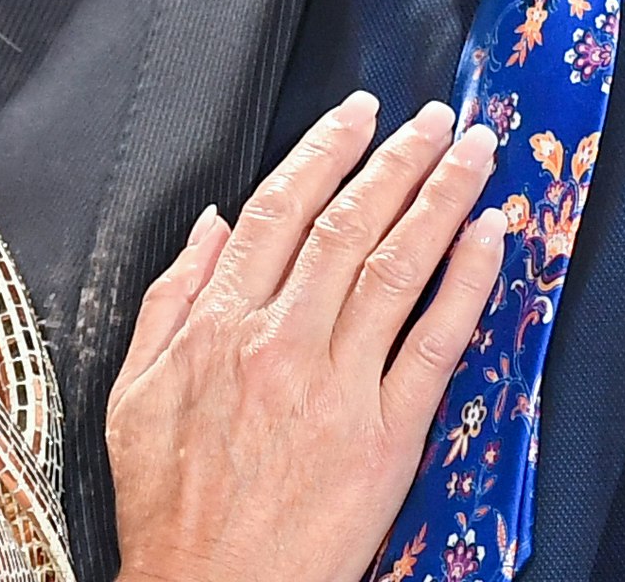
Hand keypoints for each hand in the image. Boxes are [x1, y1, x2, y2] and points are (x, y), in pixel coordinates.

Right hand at [106, 93, 507, 581]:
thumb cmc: (172, 507)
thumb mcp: (133, 393)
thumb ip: (170, 298)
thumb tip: (210, 225)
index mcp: (219, 326)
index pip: (281, 211)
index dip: (326, 151)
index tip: (359, 115)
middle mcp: (281, 343)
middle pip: (350, 224)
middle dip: (399, 158)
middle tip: (437, 118)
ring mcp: (337, 387)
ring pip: (398, 266)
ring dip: (443, 199)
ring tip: (475, 154)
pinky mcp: (385, 437)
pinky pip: (436, 344)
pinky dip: (468, 284)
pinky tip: (491, 241)